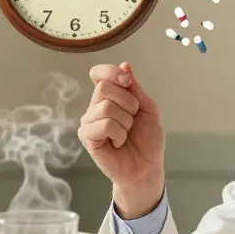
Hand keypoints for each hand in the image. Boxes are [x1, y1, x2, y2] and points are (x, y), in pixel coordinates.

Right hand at [78, 62, 165, 216]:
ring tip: (126, 134)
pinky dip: (118, 133)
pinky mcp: (87, 137)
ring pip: (106, 107)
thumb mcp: (147, 109)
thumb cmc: (147, 141)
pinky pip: (104, 124)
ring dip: (125, 122)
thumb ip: (135, 89)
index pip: (99, 74)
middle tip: (132, 120)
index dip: (112, 72)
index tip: (127, 81)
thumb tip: (125, 65)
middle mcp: (95, 106)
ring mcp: (89, 122)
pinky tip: (117, 143)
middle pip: (104, 87)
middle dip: (128, 102)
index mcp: (109, 97)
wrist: (147, 167)